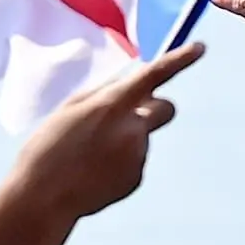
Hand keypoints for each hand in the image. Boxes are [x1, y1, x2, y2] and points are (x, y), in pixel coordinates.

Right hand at [0, 46, 197, 224]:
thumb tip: (132, 83)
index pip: (154, 75)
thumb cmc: (49, 146)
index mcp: (112, 105)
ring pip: (142, 136)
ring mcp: (137, 156)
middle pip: (167, 108)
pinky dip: (120, 162)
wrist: (43, 197)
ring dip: (125, 139)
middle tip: (130, 113)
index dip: (180, 58)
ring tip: (90, 154)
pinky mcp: (136, 178)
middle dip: (154, 107)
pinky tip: (94, 171)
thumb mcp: (71, 108)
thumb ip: (105, 93)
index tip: (201, 47)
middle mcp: (132, 130)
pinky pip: (134, 160)